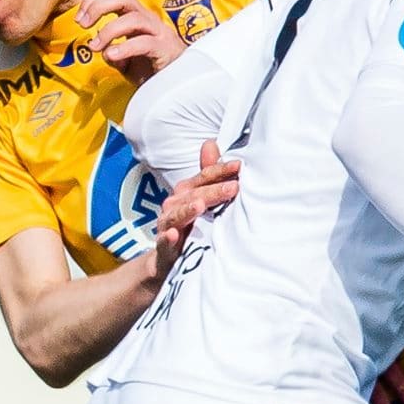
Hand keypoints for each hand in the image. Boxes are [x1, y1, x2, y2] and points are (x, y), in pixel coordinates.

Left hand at [77, 0, 184, 84]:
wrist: (178, 88)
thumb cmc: (152, 70)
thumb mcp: (125, 60)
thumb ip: (112, 51)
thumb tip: (100, 47)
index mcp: (138, 19)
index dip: (95, 0)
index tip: (79, 18)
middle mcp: (149, 21)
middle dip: (99, 6)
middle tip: (82, 23)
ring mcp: (159, 34)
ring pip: (134, 19)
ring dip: (108, 30)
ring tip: (95, 47)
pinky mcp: (165, 50)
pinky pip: (144, 43)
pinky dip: (125, 47)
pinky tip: (112, 55)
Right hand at [154, 142, 239, 273]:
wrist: (167, 260)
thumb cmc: (190, 227)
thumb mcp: (200, 200)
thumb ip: (207, 175)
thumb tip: (210, 143)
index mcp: (186, 193)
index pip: (203, 177)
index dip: (220, 170)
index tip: (240, 166)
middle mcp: (174, 205)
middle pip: (193, 194)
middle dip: (213, 191)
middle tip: (234, 187)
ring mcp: (167, 226)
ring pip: (176, 215)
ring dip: (187, 210)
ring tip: (200, 206)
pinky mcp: (163, 248)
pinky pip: (163, 242)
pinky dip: (167, 238)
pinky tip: (173, 234)